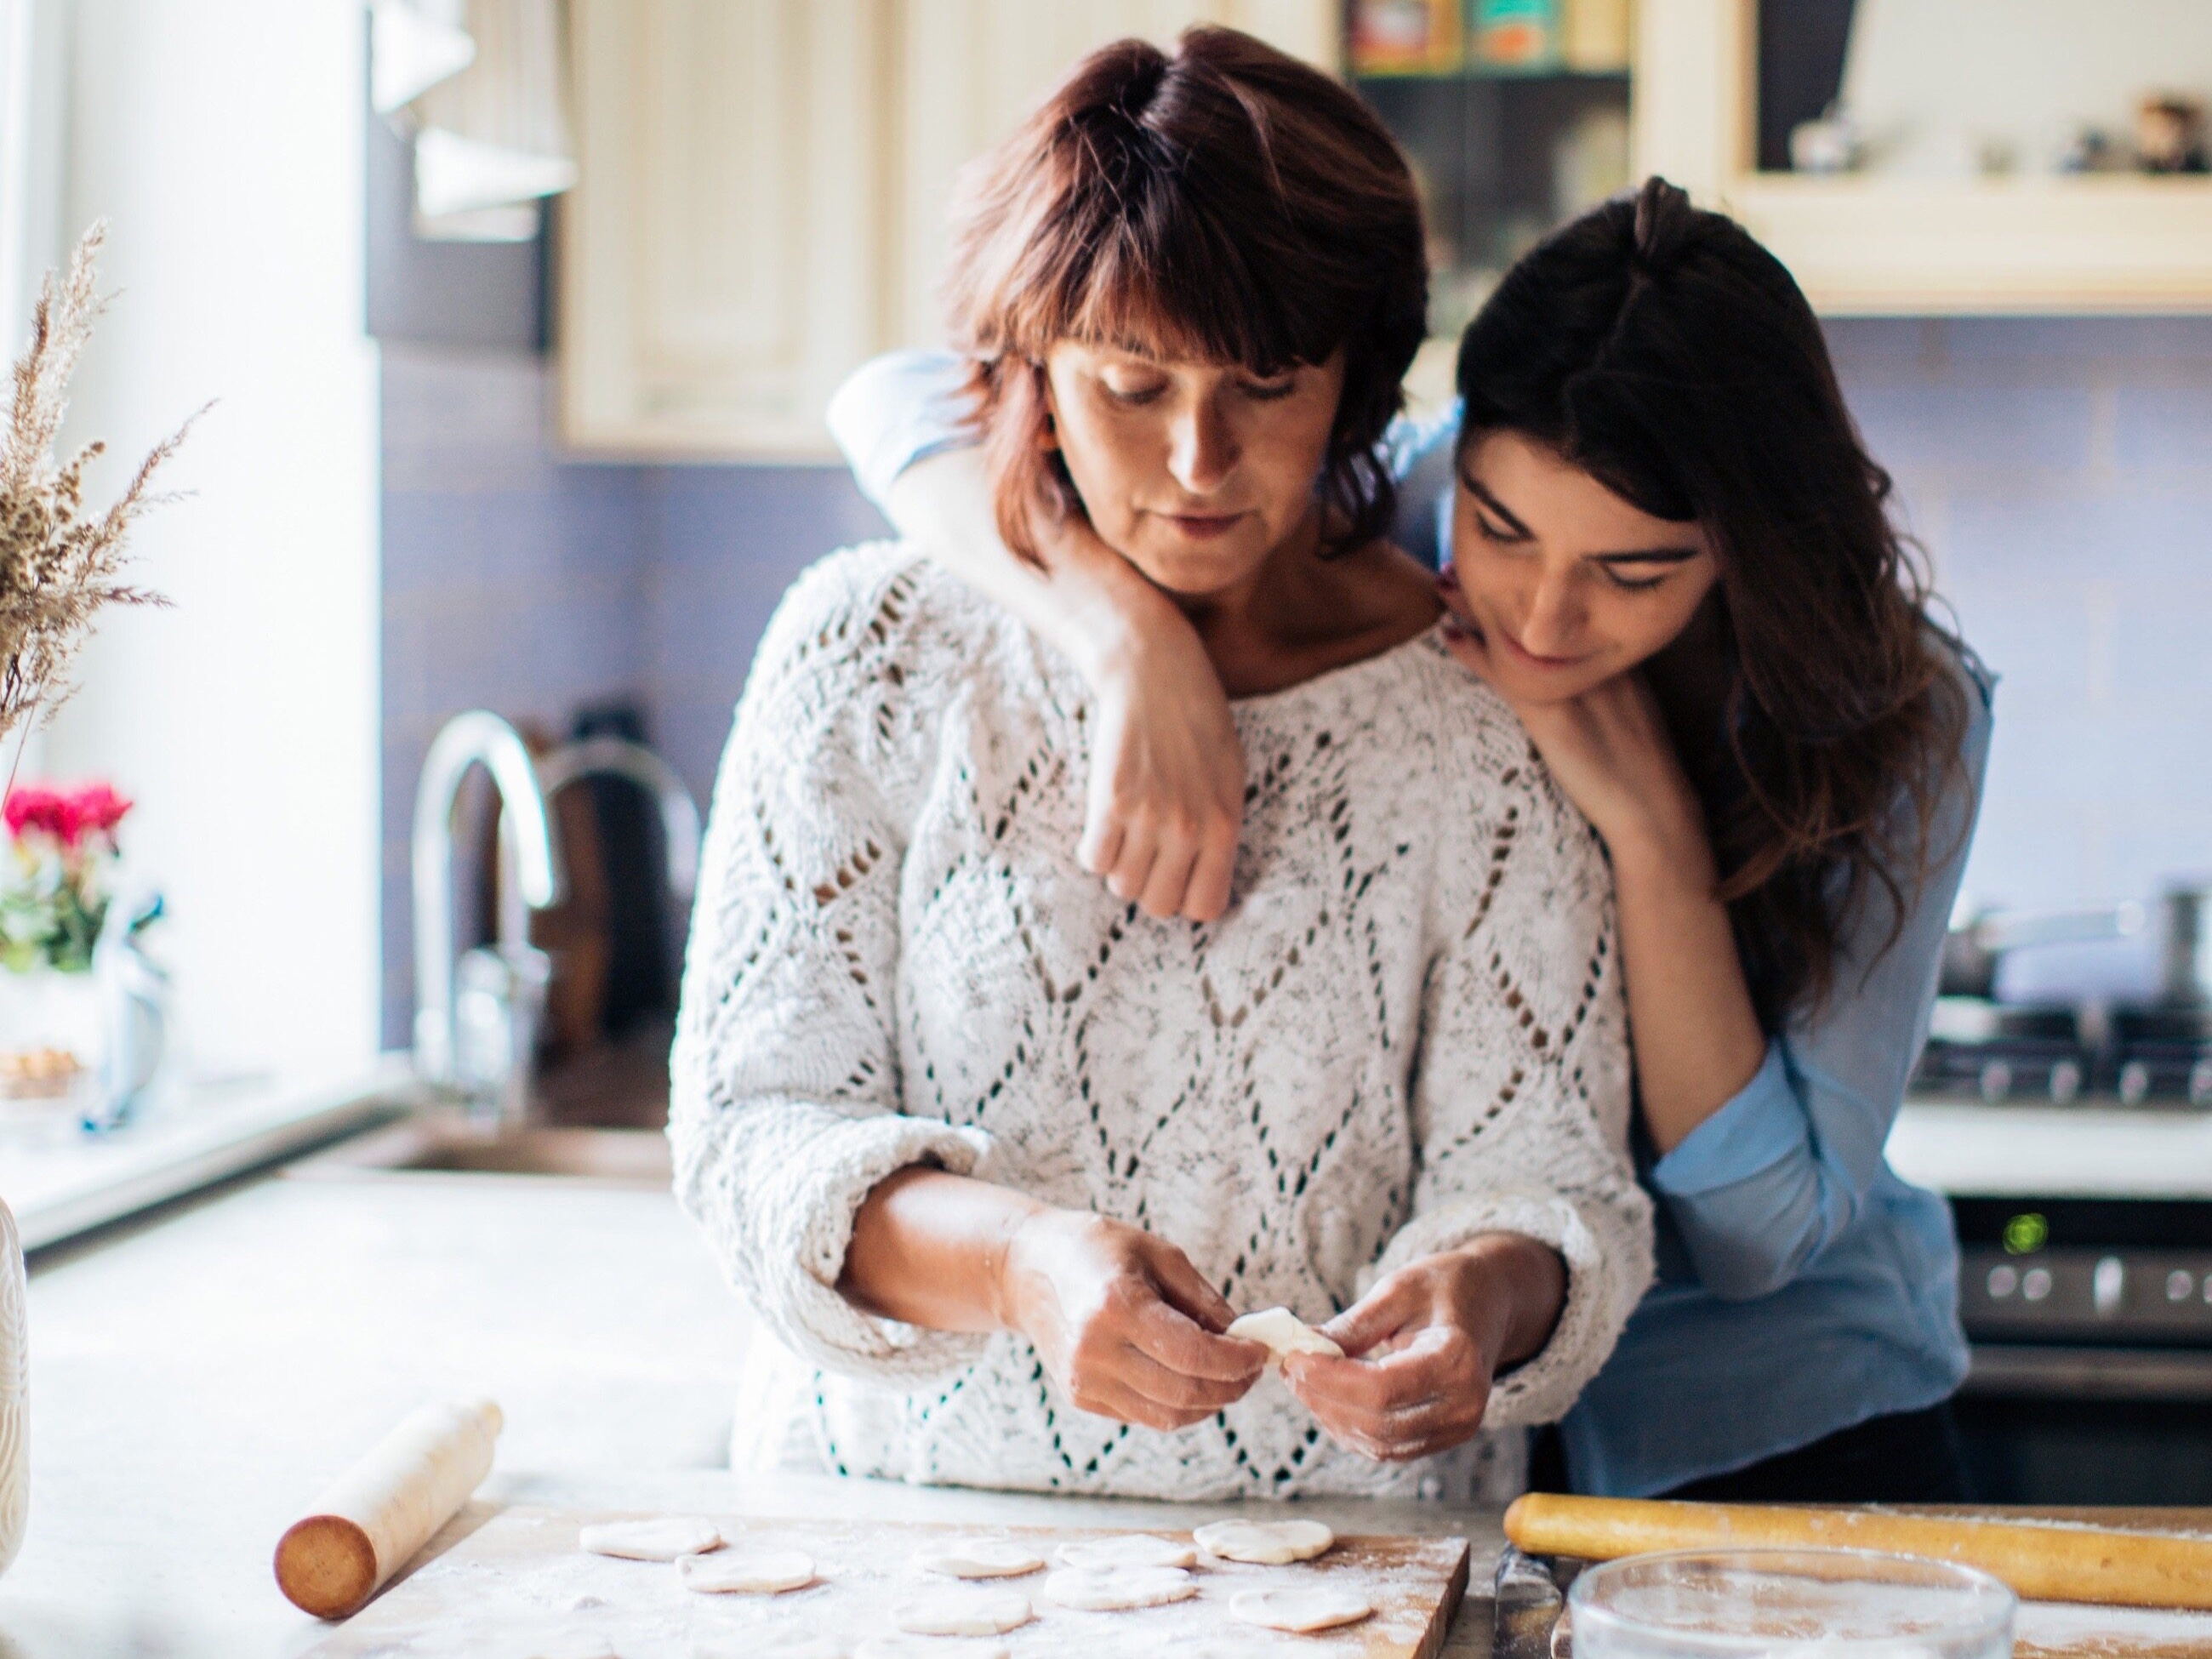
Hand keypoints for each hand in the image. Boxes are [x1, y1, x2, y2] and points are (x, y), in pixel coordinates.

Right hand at [997, 1209, 1267, 1430]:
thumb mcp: (1157, 1254)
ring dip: (1210, 1403)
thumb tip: (1244, 1337)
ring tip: (1228, 1377)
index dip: (1237, 1360)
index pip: (1193, 1353)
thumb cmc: (1097, 1250)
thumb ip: (1204, 1299)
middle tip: (1251, 1370)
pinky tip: (1192, 1381)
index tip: (1259, 1351)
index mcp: (1117, 1306)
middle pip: (1185, 1392)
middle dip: (1231, 1386)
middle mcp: (1096, 1350)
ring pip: (1168, 1415)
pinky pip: (1145, 1416)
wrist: (1026, 1270)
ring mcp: (1084, 1380)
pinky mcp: (1080, 1397)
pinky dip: (1179, 1406)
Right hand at [1081, 577, 1245, 922]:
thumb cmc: (1198, 723)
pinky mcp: (1111, 801)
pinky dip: (1094, 848)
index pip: (1205, 907)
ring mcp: (1150, 817)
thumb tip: (1201, 881)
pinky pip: (1093, 860)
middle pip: (1158, 905)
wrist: (1157, 673)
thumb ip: (1219, 831)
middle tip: (1146, 854)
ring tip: (1125, 833)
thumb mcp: (1230, 778)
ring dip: (1119, 866)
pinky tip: (1105, 823)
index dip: (1186, 897)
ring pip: (1122, 885)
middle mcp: (1190, 828)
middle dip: (1149, 885)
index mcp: (1226, 826)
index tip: (1177, 877)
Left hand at [1282, 1237, 1563, 1462]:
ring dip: (1332, 1417)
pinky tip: (1328, 1398)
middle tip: (1290, 1368)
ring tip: (1303, 1380)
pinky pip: (1388, 1447)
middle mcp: (1464, 1404)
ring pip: (1380, 1444)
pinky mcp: (1443, 1436)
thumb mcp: (1397, 1290)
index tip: (1294, 1358)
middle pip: (1378, 1423)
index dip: (1331, 1380)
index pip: (1383, 1389)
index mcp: (1457, 1359)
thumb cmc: (1444, 1287)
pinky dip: (1351, 1427)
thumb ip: (1351, 1325)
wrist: (1489, 1301)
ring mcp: (1458, 1427)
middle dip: (1324, 1399)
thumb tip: (1301, 1348)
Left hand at [1434, 567, 1703, 864]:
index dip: (1531, 584)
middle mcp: (1594, 659)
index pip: (1568, 606)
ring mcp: (1573, 685)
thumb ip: (1602, 682)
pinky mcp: (1552, 716)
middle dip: (1500, 581)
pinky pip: (1507, 674)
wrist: (1654, 811)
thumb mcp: (1629, 710)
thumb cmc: (1641, 768)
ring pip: (1519, 634)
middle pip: (1541, 610)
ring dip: (1477, 606)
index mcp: (1616, 653)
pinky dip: (1475, 653)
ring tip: (1443, 581)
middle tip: (1459, 558)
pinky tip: (1449, 636)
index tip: (1501, 560)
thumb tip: (1567, 670)